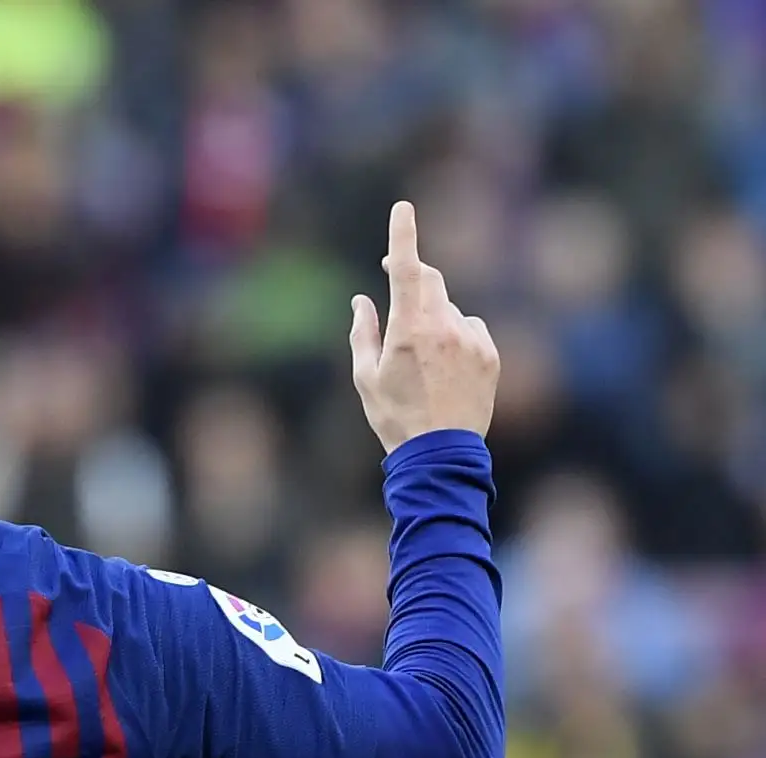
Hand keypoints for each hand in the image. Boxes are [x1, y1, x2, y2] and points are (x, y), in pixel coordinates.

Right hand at [349, 201, 498, 454]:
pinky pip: (471, 329)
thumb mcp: (366, 377)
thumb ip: (363, 332)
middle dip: (413, 278)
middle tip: (396, 284)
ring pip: (450, 310)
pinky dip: (458, 336)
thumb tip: (362, 300)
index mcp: (410, 330)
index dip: (404, 235)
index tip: (404, 209)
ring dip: (434, 319)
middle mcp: (445, 328)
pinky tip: (447, 369)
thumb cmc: (395, 416)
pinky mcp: (490, 354)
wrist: (441, 453)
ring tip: (423, 361)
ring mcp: (472, 340)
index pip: (408, 271)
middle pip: (432, 281)